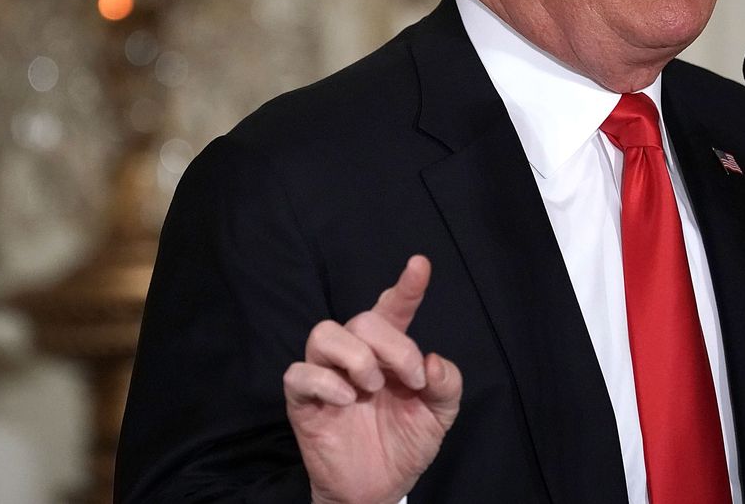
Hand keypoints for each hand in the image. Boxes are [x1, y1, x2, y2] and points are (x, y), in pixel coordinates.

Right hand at [283, 255, 462, 503]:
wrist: (378, 489)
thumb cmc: (403, 443)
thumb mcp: (438, 416)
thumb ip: (446, 385)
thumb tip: (433, 361)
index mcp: (387, 351)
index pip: (392, 308)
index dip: (406, 285)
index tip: (420, 264)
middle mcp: (354, 354)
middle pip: (361, 319)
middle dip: (392, 345)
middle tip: (409, 379)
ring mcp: (326, 374)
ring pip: (323, 333)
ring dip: (355, 356)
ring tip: (372, 386)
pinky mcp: (303, 400)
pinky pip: (299, 373)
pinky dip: (326, 382)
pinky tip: (347, 400)